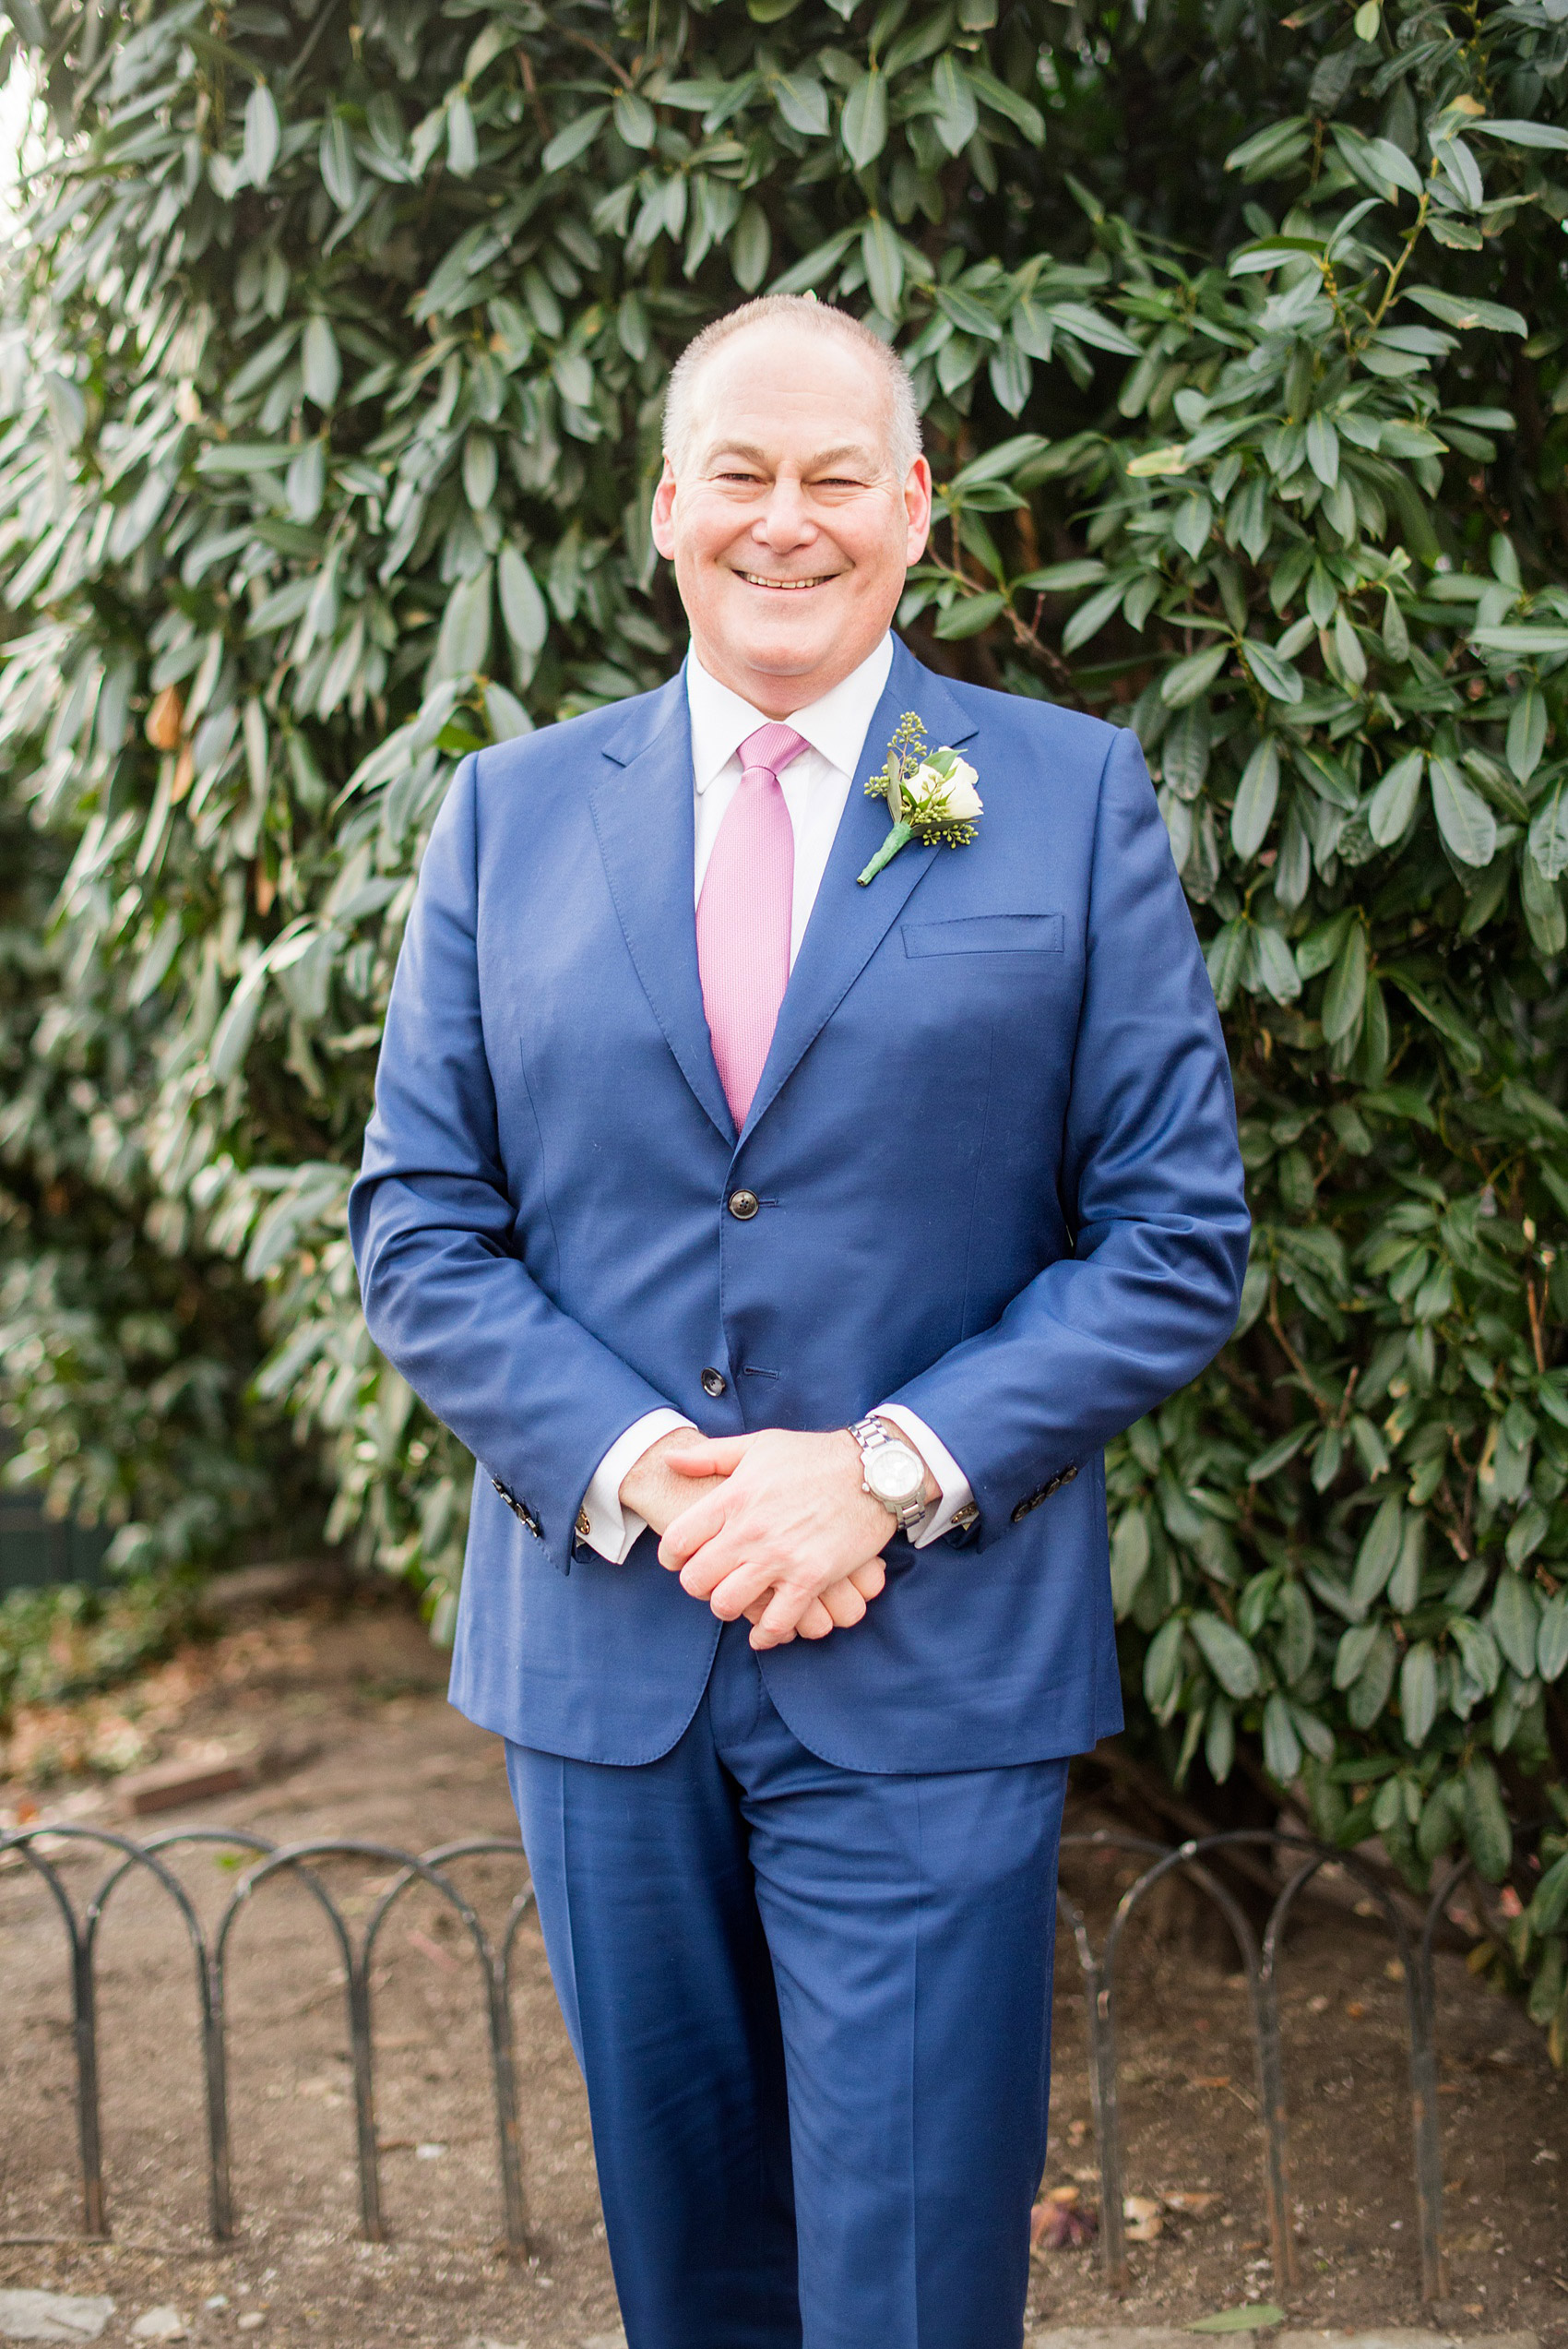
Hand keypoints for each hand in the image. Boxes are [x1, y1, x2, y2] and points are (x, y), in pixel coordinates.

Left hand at [618, 1428, 879, 1638]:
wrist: (873, 1470)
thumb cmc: (814, 1455)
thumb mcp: (758, 1445)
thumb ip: (710, 1455)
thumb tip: (670, 1459)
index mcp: (733, 1497)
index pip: (677, 1541)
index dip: (671, 1555)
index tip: (681, 1558)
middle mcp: (750, 1531)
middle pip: (696, 1581)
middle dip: (698, 1585)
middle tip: (711, 1580)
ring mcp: (780, 1558)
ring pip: (727, 1605)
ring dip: (729, 1607)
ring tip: (738, 1600)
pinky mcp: (811, 1579)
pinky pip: (776, 1623)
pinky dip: (767, 1634)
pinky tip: (765, 1631)